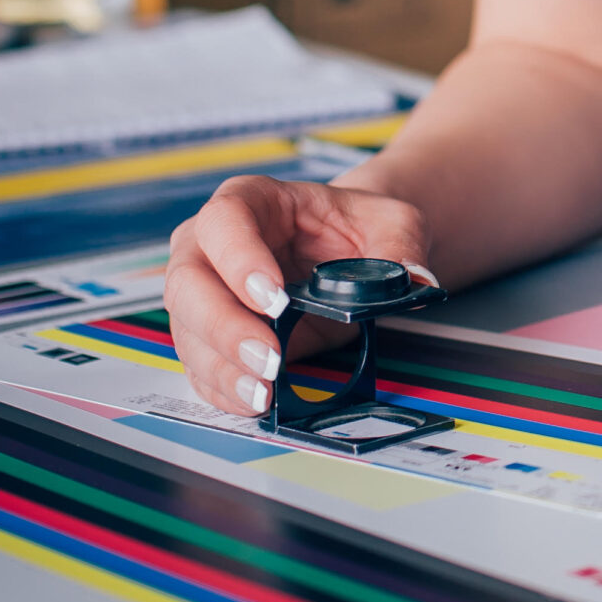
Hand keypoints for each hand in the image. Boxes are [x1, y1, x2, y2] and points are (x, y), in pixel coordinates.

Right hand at [163, 175, 435, 417]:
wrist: (349, 250)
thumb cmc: (359, 226)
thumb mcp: (392, 221)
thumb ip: (400, 245)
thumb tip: (412, 279)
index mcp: (251, 201)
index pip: (225, 220)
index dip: (240, 259)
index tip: (273, 298)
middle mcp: (210, 245)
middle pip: (189, 281)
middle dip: (225, 325)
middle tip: (268, 357)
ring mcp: (204, 292)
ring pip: (188, 329)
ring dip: (222, 366)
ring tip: (262, 392)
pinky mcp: (209, 335)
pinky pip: (200, 365)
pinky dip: (222, 388)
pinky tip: (252, 401)